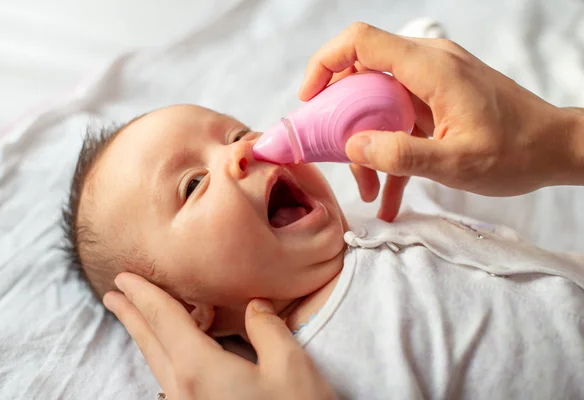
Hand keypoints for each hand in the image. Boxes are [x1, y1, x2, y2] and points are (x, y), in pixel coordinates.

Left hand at [103, 273, 336, 399]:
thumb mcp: (291, 367)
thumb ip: (268, 329)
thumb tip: (256, 307)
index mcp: (200, 370)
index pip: (164, 320)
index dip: (144, 295)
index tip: (125, 277)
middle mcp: (184, 391)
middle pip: (150, 343)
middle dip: (131, 315)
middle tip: (114, 293)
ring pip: (156, 363)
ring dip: (144, 334)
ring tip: (133, 316)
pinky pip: (170, 379)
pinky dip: (163, 354)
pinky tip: (172, 351)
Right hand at [300, 22, 583, 220]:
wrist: (556, 149)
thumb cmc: (516, 152)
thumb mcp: (456, 163)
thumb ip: (401, 155)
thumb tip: (352, 147)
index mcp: (430, 68)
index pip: (361, 43)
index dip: (325, 64)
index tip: (310, 101)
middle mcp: (427, 65)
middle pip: (362, 74)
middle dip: (341, 117)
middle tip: (332, 154)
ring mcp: (431, 82)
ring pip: (377, 102)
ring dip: (366, 143)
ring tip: (368, 189)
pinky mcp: (436, 100)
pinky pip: (398, 118)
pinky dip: (389, 150)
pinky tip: (388, 194)